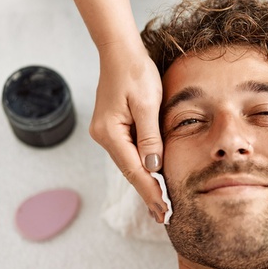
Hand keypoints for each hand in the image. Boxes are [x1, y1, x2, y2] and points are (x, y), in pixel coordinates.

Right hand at [90, 39, 167, 222]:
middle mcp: (104, 136)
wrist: (120, 51)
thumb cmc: (135, 72)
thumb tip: (154, 167)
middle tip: (163, 217)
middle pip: (130, 171)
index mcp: (110, 132)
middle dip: (148, 193)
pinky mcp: (113, 127)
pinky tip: (152, 179)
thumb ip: (150, 137)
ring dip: (145, 183)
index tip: (163, 210)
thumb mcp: (147, 103)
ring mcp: (106, 132)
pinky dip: (142, 167)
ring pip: (129, 163)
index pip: (134, 170)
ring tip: (160, 205)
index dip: (150, 191)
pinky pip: (129, 153)